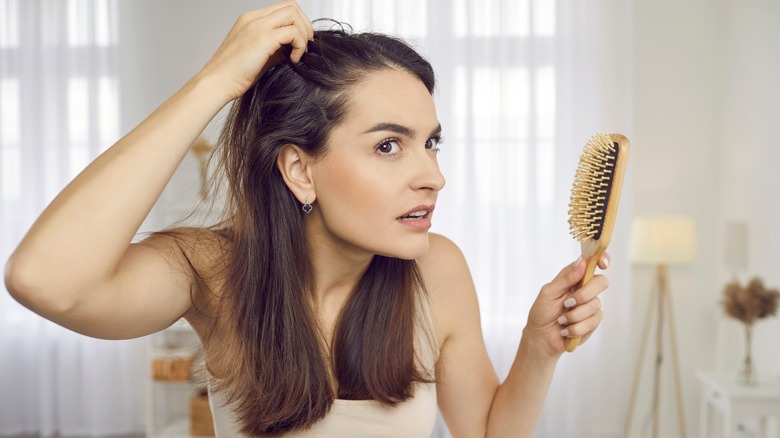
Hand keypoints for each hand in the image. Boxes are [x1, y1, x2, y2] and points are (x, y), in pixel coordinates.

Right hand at [197, 0, 313, 101]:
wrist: (217, 82)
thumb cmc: (233, 75)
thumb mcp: (257, 56)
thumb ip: (275, 48)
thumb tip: (293, 49)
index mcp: (250, 20)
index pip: (282, 8)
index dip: (297, 22)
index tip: (301, 41)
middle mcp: (254, 19)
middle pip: (290, 6)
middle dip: (304, 24)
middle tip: (305, 45)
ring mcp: (257, 26)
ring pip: (293, 14)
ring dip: (303, 33)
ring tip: (299, 53)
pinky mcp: (263, 38)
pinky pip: (293, 32)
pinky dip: (299, 46)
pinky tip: (293, 60)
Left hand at [524, 253, 609, 356]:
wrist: (542, 337)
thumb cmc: (542, 312)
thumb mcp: (549, 292)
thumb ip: (566, 278)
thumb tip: (582, 262)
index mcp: (574, 277)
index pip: (592, 263)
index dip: (601, 259)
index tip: (602, 265)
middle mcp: (585, 289)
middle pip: (601, 282)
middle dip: (584, 295)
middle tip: (567, 303)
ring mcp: (591, 305)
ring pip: (595, 305)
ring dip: (574, 315)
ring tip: (561, 320)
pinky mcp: (593, 321)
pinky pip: (592, 321)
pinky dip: (575, 327)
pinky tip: (566, 329)